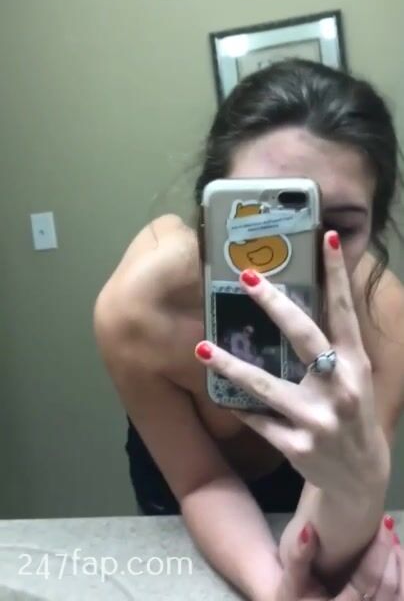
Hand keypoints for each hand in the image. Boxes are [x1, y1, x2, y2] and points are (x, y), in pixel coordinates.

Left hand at [195, 230, 389, 496]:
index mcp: (355, 363)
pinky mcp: (296, 446)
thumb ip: (335, 343)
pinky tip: (219, 394)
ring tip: (202, 348)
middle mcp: (340, 387)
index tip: (326, 237)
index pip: (344, 310)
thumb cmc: (354, 414)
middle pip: (303, 336)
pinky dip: (239, 407)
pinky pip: (258, 420)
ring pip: (266, 385)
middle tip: (246, 275)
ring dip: (232, 365)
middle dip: (274, 304)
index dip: (336, 273)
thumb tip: (306, 295)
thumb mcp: (356, 376)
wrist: (360, 478)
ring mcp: (317, 419)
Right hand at [268, 518, 400, 600]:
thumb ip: (297, 556)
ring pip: (400, 595)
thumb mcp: (291, 580)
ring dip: (400, 565)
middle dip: (391, 554)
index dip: (379, 550)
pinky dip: (401, 578)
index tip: (384, 521)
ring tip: (393, 540)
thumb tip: (307, 528)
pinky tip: (396, 558)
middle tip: (387, 524)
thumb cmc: (295, 596)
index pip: (368, 580)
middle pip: (389, 588)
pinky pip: (399, 597)